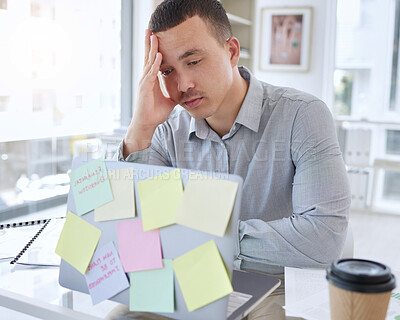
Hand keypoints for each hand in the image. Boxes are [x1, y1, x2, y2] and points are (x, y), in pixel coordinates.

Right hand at [123, 30, 175, 156]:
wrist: (147, 124)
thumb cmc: (155, 113)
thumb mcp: (169, 101)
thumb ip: (175, 94)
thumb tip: (185, 92)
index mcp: (151, 80)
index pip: (153, 61)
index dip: (154, 49)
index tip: (156, 37)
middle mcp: (146, 78)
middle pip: (148, 57)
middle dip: (149, 43)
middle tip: (150, 29)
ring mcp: (144, 82)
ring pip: (149, 62)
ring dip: (151, 49)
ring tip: (153, 36)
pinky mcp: (145, 88)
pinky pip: (151, 74)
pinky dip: (155, 64)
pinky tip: (158, 55)